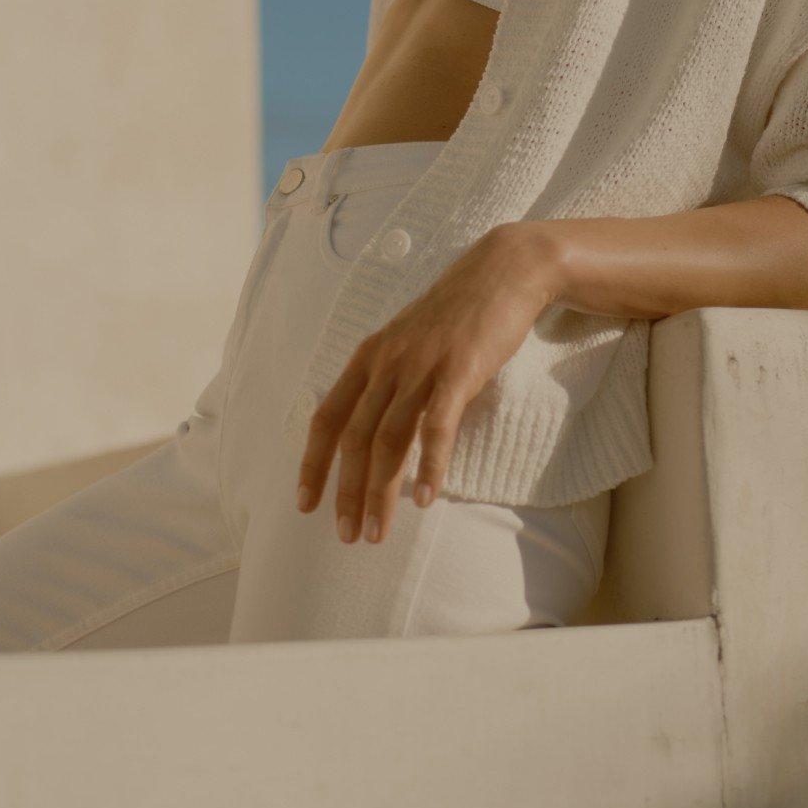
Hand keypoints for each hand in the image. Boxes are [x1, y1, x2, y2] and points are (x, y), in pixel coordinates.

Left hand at [293, 222, 557, 544]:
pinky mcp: (458, 371)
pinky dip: (429, 466)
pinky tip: (425, 498)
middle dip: (347, 491)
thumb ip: (389, 378)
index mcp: (369, 357)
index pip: (327, 417)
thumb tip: (375, 427)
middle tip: (347, 535)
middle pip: (355, 438)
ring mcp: (421, 366)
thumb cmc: (457, 313)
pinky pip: (437, 426)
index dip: (312, 463)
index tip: (305, 504)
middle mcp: (386, 363)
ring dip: (381, 492)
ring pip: (389, 439)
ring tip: (377, 532)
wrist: (502, 272)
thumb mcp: (408, 341)